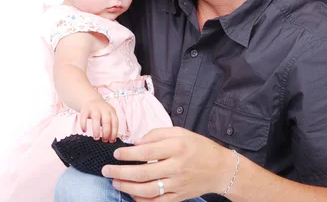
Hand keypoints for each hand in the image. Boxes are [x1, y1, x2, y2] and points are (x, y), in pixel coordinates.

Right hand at [79, 98, 118, 141]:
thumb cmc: (101, 112)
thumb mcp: (108, 116)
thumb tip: (112, 141)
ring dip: (96, 129)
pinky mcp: (85, 108)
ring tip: (96, 138)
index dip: (114, 132)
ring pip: (96, 118)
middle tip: (104, 141)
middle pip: (107, 121)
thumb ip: (110, 126)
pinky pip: (84, 117)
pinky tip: (84, 131)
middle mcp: (104, 109)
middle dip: (106, 132)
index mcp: (111, 111)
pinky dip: (84, 124)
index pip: (115, 122)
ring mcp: (94, 108)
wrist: (91, 99)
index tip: (111, 141)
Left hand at [101, 127, 236, 200]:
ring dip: (127, 187)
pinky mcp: (179, 197)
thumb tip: (136, 142)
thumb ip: (157, 134)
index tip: (116, 153)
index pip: (146, 152)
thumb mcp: (180, 132)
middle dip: (120, 172)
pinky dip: (141, 200)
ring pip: (147, 190)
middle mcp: (176, 167)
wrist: (220, 169)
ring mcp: (177, 184)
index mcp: (176, 148)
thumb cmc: (199, 147)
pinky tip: (132, 193)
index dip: (128, 154)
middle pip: (143, 173)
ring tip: (115, 182)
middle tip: (106, 170)